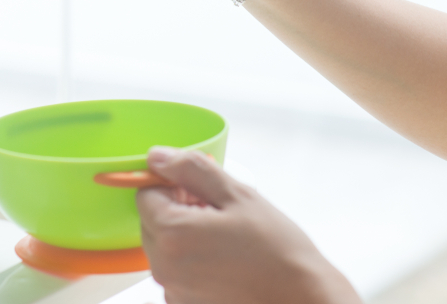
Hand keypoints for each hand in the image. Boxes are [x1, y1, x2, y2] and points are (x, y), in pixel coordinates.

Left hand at [136, 148, 360, 303]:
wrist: (300, 297)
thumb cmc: (275, 249)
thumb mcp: (236, 195)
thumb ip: (191, 169)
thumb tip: (157, 156)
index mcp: (173, 233)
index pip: (145, 193)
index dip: (171, 184)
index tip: (198, 188)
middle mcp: (164, 267)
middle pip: (150, 221)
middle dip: (175, 209)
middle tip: (215, 209)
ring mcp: (174, 290)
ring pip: (162, 246)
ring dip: (183, 234)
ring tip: (223, 236)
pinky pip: (175, 271)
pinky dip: (190, 260)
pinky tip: (223, 259)